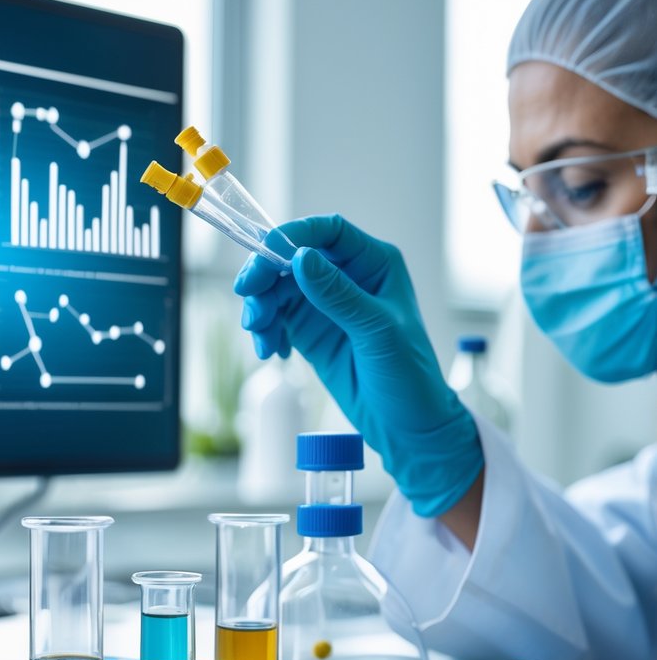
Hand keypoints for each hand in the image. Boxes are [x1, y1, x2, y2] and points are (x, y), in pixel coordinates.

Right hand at [234, 214, 480, 517]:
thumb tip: (301, 258)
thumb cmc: (409, 377)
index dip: (292, 236)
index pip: (328, 233)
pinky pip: (276, 318)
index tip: (264, 257)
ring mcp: (325, 305)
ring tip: (263, 340)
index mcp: (374, 264)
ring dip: (261, 309)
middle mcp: (347, 277)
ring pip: (277, 289)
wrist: (407, 426)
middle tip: (249, 302)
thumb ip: (338, 295)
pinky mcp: (310, 331)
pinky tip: (272, 352)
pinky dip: (266, 331)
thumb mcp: (377, 332)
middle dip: (265, 278)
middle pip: (292, 259)